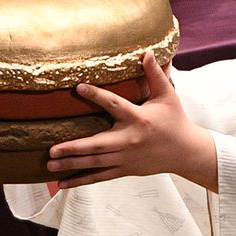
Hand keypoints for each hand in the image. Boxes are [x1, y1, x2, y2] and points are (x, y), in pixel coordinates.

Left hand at [47, 50, 217, 190]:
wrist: (186, 152)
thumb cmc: (175, 121)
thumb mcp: (168, 96)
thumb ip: (155, 74)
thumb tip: (146, 51)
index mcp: (138, 119)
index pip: (114, 105)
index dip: (96, 96)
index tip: (78, 87)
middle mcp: (130, 140)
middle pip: (98, 145)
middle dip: (74, 148)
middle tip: (52, 150)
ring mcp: (126, 158)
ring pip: (95, 163)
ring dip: (72, 165)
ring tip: (50, 165)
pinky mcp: (125, 170)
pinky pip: (100, 176)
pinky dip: (81, 180)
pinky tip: (62, 183)